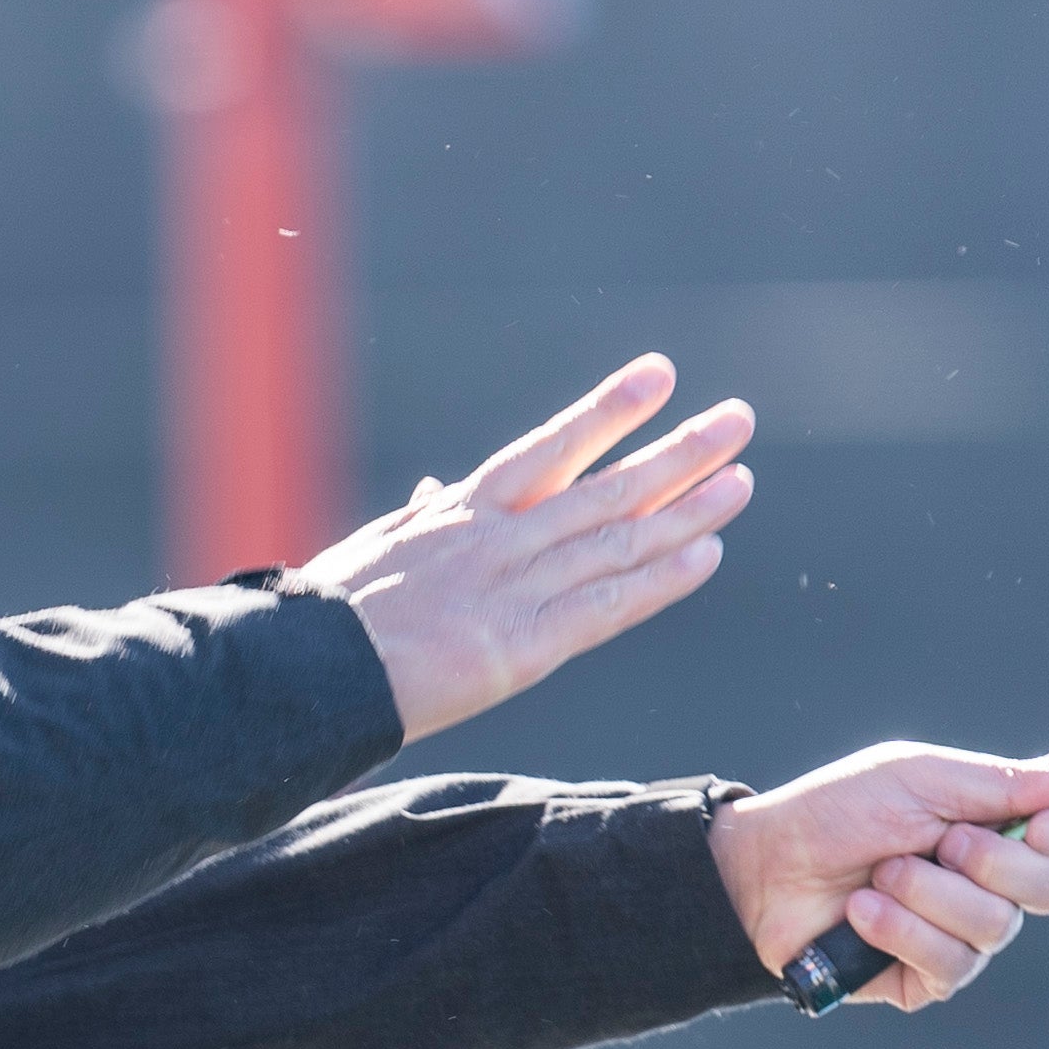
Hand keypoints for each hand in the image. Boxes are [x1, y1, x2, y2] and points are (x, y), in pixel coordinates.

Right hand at [292, 357, 756, 743]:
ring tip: (741, 480)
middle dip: (677, 450)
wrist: (307, 673)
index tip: (659, 375)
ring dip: (687, 508)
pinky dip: (659, 581)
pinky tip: (706, 554)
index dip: (608, 410)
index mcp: (461, 512)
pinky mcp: (522, 647)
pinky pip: (606, 607)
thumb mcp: (373, 550)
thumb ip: (418, 518)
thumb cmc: (328, 617)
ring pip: (618, 539)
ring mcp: (514, 589)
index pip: (549, 447)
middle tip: (737, 417)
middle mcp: (499, 538)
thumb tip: (436, 487)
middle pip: (606, 486)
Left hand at [709, 740, 1048, 1010]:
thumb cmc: (838, 812)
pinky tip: (863, 912)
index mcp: (1000, 827)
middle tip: (941, 840)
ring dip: (931, 891)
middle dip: (995, 859)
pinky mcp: (928, 977)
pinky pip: (951, 963)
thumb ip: (1005, 780)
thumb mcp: (922, 779)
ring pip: (999, 926)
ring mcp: (963, 936)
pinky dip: (902, 929)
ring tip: (882, 873)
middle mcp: (994, 885)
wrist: (764, 867)